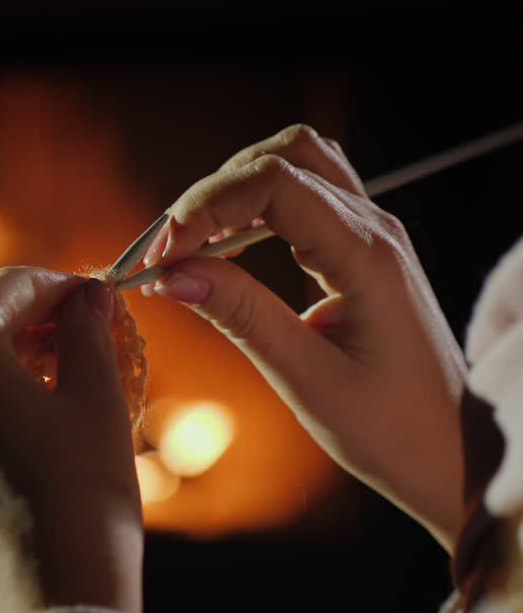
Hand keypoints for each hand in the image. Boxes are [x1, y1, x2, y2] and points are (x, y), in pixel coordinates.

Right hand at [144, 124, 466, 548]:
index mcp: (367, 256)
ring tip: (189, 247)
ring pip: (293, 163)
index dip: (203, 208)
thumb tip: (170, 275)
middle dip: (207, 197)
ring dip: (231, 191)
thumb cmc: (390, 429)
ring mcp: (372, 234)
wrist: (452, 452)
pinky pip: (304, 195)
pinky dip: (253, 206)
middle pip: (277, 160)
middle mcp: (374, 229)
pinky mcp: (361, 249)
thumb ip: (241, 315)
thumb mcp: (305, 377)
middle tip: (163, 257)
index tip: (160, 260)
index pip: (271, 184)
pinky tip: (225, 247)